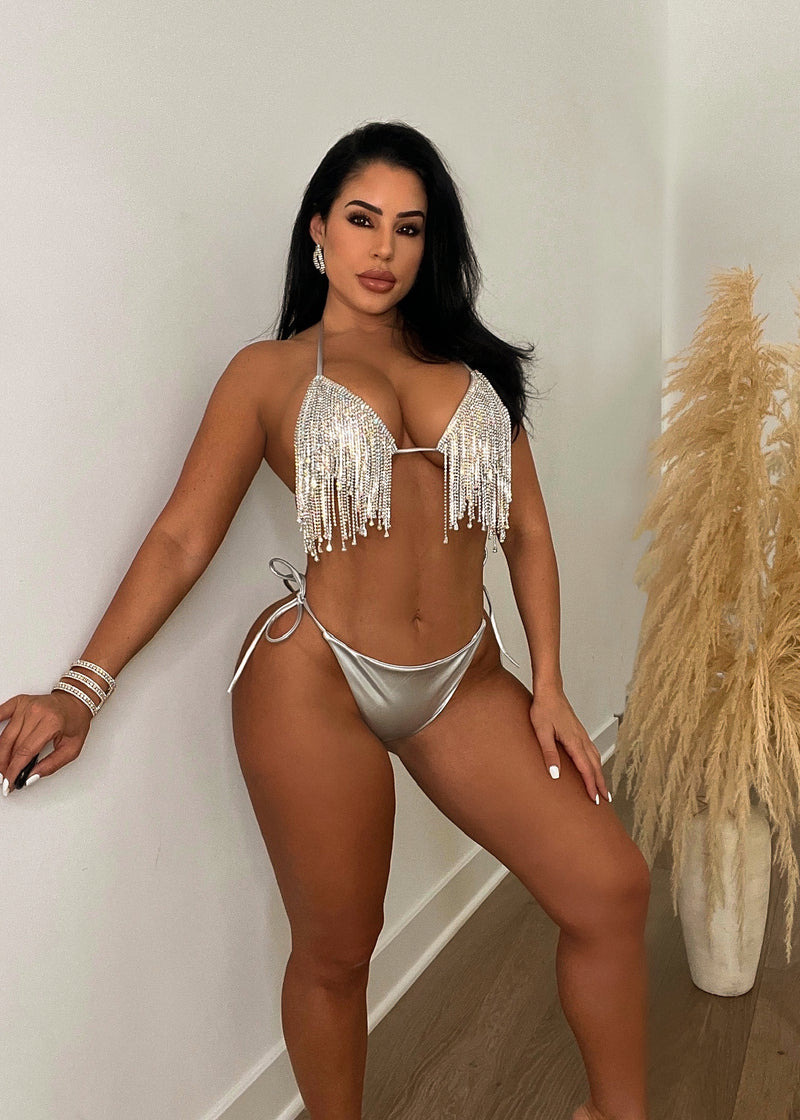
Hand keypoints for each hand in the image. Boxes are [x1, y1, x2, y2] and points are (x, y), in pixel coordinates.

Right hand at [0, 692, 91, 795]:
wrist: (76, 701)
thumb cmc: (76, 721)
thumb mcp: (72, 748)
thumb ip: (52, 765)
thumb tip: (30, 777)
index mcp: (51, 723)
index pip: (25, 752)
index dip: (14, 770)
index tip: (10, 783)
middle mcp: (36, 712)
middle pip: (12, 745)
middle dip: (6, 766)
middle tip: (6, 779)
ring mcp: (26, 706)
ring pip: (5, 736)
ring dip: (1, 755)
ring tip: (2, 768)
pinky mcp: (19, 702)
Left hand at [529, 683, 610, 803]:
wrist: (549, 690)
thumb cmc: (544, 708)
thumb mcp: (542, 732)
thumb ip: (549, 753)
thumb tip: (555, 774)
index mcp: (574, 741)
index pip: (586, 769)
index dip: (591, 786)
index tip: (595, 799)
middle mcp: (581, 739)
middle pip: (595, 765)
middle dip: (601, 783)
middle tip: (605, 799)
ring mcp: (582, 734)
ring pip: (596, 758)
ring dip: (600, 773)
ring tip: (603, 786)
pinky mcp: (579, 731)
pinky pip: (592, 750)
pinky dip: (596, 762)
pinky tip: (593, 764)